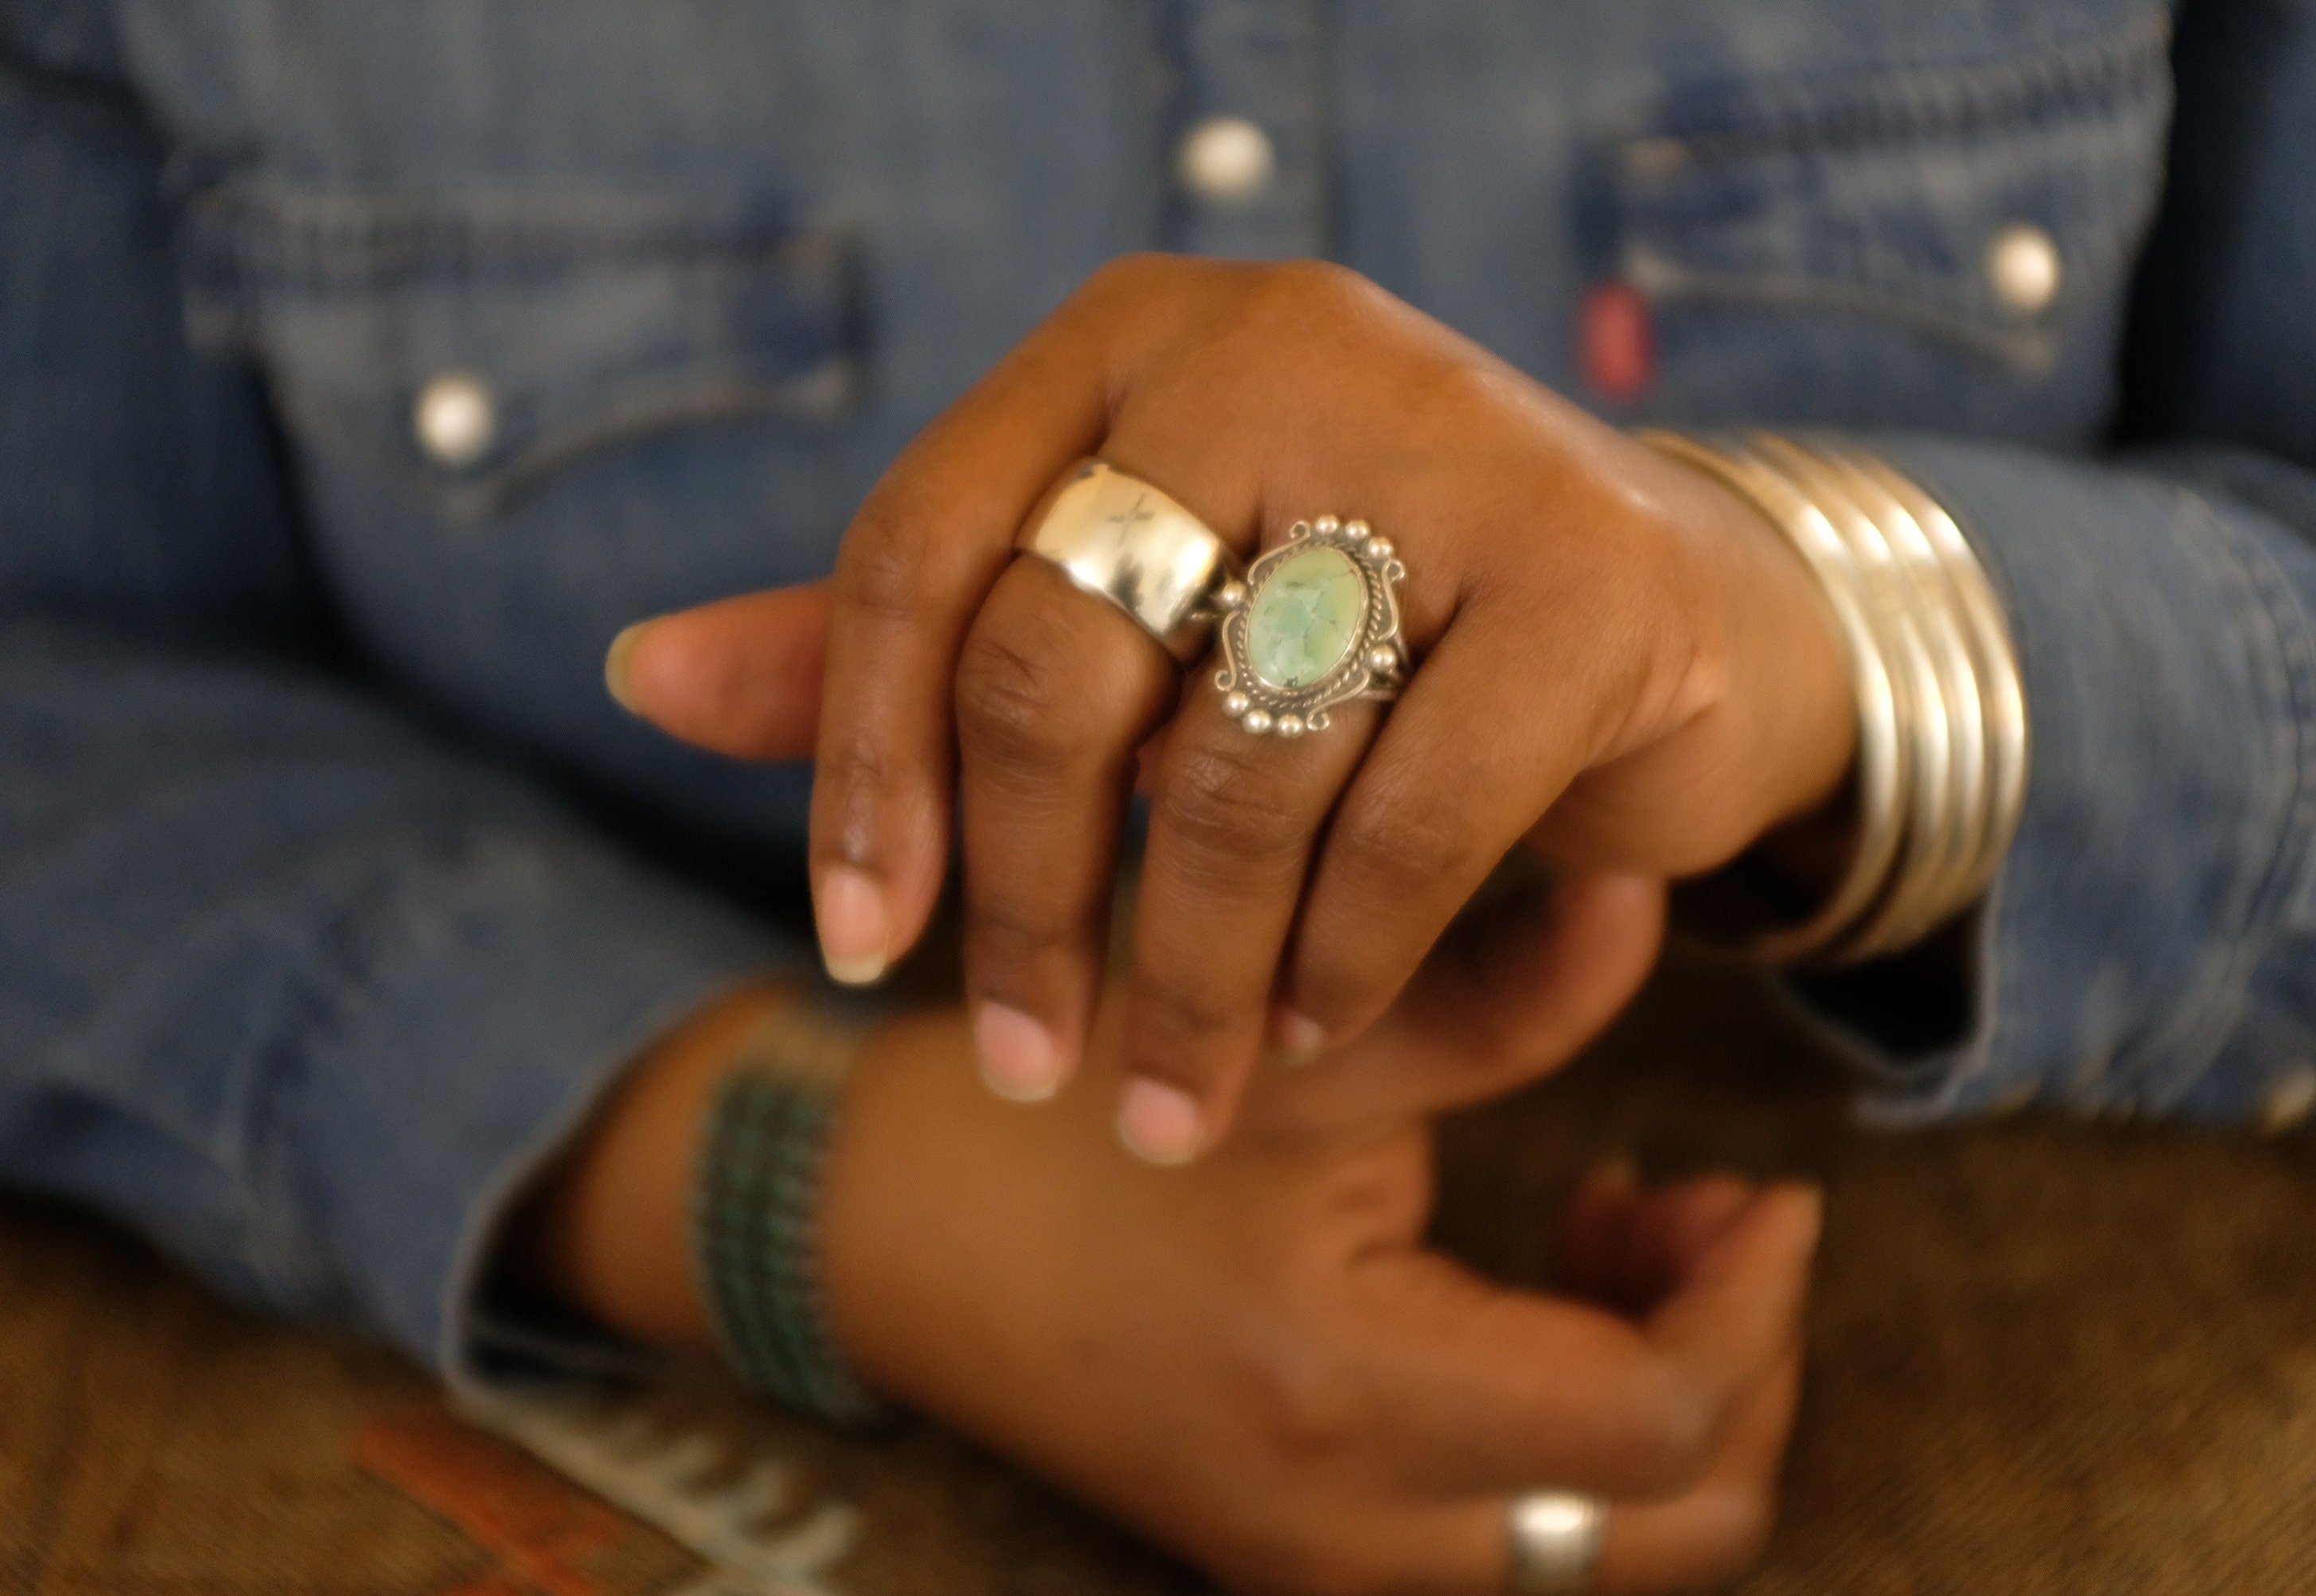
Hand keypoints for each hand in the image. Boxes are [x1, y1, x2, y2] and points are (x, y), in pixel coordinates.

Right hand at [526, 983, 1823, 1595]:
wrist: (873, 1234)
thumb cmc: (1054, 1117)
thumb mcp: (1286, 1041)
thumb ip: (1497, 994)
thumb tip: (1645, 903)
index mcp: (1340, 1385)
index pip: (1655, 1419)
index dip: (1747, 1300)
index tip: (1760, 1179)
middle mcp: (1338, 1525)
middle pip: (1669, 1529)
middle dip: (1737, 1367)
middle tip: (1714, 1213)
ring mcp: (1312, 1568)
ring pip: (1602, 1561)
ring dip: (1662, 1416)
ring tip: (1624, 1242)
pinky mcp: (1290, 1558)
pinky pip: (1510, 1554)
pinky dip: (1571, 1456)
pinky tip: (1534, 1298)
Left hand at [610, 254, 1854, 1161]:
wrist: (1673, 611)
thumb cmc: (1350, 615)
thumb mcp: (1123, 610)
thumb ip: (908, 640)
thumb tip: (642, 675)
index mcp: (1134, 340)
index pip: (921, 544)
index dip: (859, 764)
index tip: (860, 944)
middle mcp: (1282, 351)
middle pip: (1058, 658)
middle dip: (1020, 903)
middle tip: (1024, 1067)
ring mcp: (1453, 450)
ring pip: (1238, 767)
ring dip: (1185, 974)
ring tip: (1172, 1096)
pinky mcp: (1592, 579)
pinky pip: (1410, 818)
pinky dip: (1342, 957)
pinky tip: (1308, 1030)